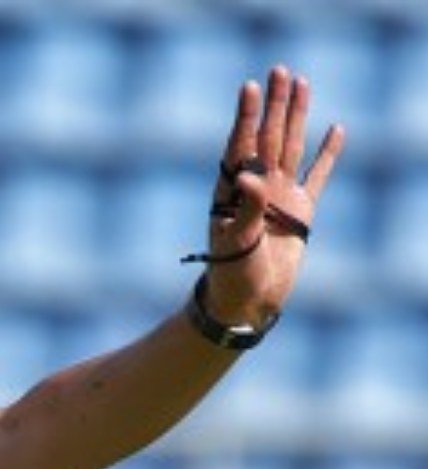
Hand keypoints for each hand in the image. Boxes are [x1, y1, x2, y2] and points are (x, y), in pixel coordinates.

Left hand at [197, 66, 344, 327]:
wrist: (247, 301)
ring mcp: (280, 196)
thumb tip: (247, 176)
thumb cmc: (230, 274)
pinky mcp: (300, 211)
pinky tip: (335, 129)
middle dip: (273, 105)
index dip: (245, 117)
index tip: (249, 88)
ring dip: (295, 117)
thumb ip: (245, 208)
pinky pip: (318, 175)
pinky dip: (327, 153)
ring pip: (290, 147)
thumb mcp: (234, 242)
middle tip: (280, 70)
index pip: (240, 146)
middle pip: (268, 138)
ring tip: (301, 84)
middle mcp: (256, 188)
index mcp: (232, 192)